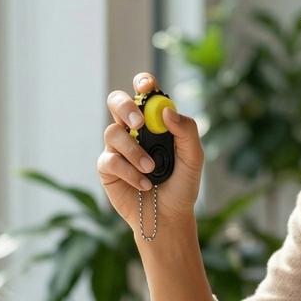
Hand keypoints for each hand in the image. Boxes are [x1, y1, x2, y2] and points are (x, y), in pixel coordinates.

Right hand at [98, 72, 203, 230]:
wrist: (169, 217)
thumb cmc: (183, 185)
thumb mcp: (193, 158)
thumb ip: (187, 132)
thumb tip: (167, 111)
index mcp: (155, 121)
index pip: (144, 93)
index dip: (143, 83)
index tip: (147, 85)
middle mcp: (133, 130)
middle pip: (116, 101)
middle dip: (125, 106)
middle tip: (139, 122)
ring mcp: (117, 147)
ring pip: (112, 132)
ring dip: (133, 150)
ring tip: (151, 168)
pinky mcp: (107, 167)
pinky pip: (110, 160)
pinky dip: (129, 172)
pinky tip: (144, 184)